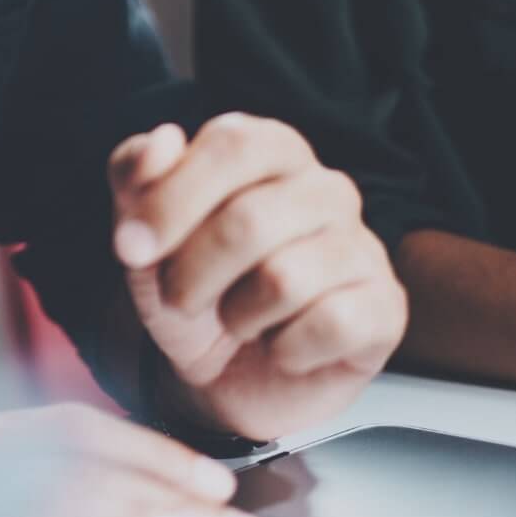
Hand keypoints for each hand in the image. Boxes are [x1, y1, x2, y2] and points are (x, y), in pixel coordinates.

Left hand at [109, 114, 406, 440]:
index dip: (173, 197)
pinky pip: (330, 325)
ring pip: (285, 279)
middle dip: (192, 272)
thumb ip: (136, 176)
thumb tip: (163, 141)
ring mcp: (362, 246)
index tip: (129, 247)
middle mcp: (325, 187)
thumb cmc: (189, 286)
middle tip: (178, 298)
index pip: (232, 145)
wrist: (221, 375)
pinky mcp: (386, 307)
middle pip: (251, 219)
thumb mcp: (143, 232)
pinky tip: (280, 346)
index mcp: (270, 150)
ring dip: (237, 315)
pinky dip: (285, 349)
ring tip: (236, 319)